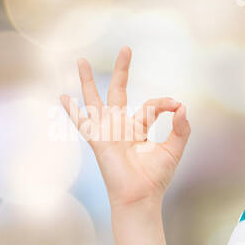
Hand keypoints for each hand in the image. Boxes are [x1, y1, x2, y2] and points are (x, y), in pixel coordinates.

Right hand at [59, 45, 189, 208]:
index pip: (150, 105)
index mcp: (138, 128)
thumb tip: (182, 106)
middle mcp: (120, 126)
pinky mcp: (99, 140)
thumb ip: (180, 128)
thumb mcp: (174, 150)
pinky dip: (73, 111)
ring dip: (88, 80)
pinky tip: (62, 96)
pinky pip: (83, 123)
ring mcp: (107, 131)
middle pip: (119, 91)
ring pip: (95, 100)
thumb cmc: (156, 177)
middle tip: (126, 48)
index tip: (176, 106)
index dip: (165, 103)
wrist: (141, 196)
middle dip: (122, 70)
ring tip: (81, 60)